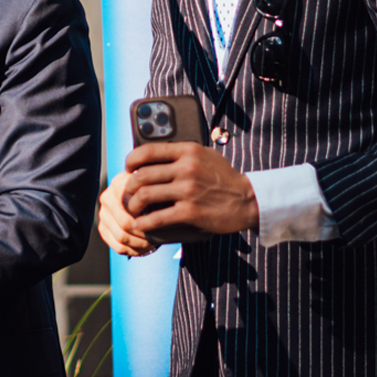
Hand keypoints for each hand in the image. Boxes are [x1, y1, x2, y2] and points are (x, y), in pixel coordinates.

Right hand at [98, 171, 158, 256]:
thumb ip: (158, 193)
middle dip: (144, 232)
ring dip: (140, 243)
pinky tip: (146, 248)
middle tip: (160, 236)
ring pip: (121, 236)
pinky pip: (118, 246)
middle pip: (125, 222)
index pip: (131, 204)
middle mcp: (108, 197)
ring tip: (155, 242)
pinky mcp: (103, 228)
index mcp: (120, 183)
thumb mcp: (158, 187)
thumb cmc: (156, 193)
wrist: (145, 197)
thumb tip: (164, 209)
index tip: (163, 221)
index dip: (148, 216)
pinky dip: (133, 250)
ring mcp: (104, 214)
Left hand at [122, 142, 258, 237]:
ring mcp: (188, 190)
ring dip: (133, 204)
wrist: (248, 200)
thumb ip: (181, 153)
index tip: (128, 168)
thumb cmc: (223, 178)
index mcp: (188, 151)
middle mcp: (186, 168)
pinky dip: (144, 222)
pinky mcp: (190, 212)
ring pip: (145, 195)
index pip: (148, 151)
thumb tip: (154, 154)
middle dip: (129, 187)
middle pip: (142, 175)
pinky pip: (158, 217)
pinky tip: (140, 225)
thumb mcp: (205, 155)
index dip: (131, 160)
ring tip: (133, 209)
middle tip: (128, 194)